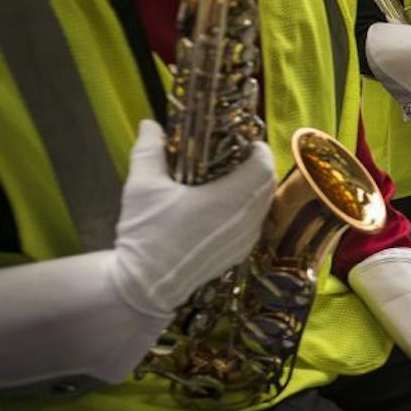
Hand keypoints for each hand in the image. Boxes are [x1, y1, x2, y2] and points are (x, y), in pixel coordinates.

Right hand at [112, 120, 273, 315]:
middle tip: (231, 155)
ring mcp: (246, 239)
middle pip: (267, 182)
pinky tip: (221, 206)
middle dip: (255, 165)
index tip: (240, 140)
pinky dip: (247, 208)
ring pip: (264, 203)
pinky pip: (255, 222)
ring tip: (226, 178)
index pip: (264, 164)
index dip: (256, 148)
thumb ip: (150, 150)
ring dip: (252, 187)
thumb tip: (150, 124)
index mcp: (230, 199)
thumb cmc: (146, 234)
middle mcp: (246, 219)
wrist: (145, 286)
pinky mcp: (240, 253)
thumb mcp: (142, 185)